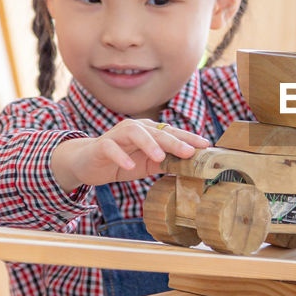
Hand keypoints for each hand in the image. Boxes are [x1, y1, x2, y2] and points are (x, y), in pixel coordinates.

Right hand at [51, 119, 209, 190]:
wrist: (89, 163)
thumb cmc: (122, 162)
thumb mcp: (148, 165)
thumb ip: (166, 163)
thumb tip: (191, 167)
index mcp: (149, 132)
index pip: (172, 132)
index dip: (189, 138)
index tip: (206, 146)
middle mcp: (135, 129)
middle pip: (157, 131)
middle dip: (175, 141)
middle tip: (189, 152)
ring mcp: (117, 135)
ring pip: (135, 133)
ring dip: (149, 144)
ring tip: (159, 157)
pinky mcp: (102, 145)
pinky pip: (111, 148)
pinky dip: (120, 156)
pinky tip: (128, 165)